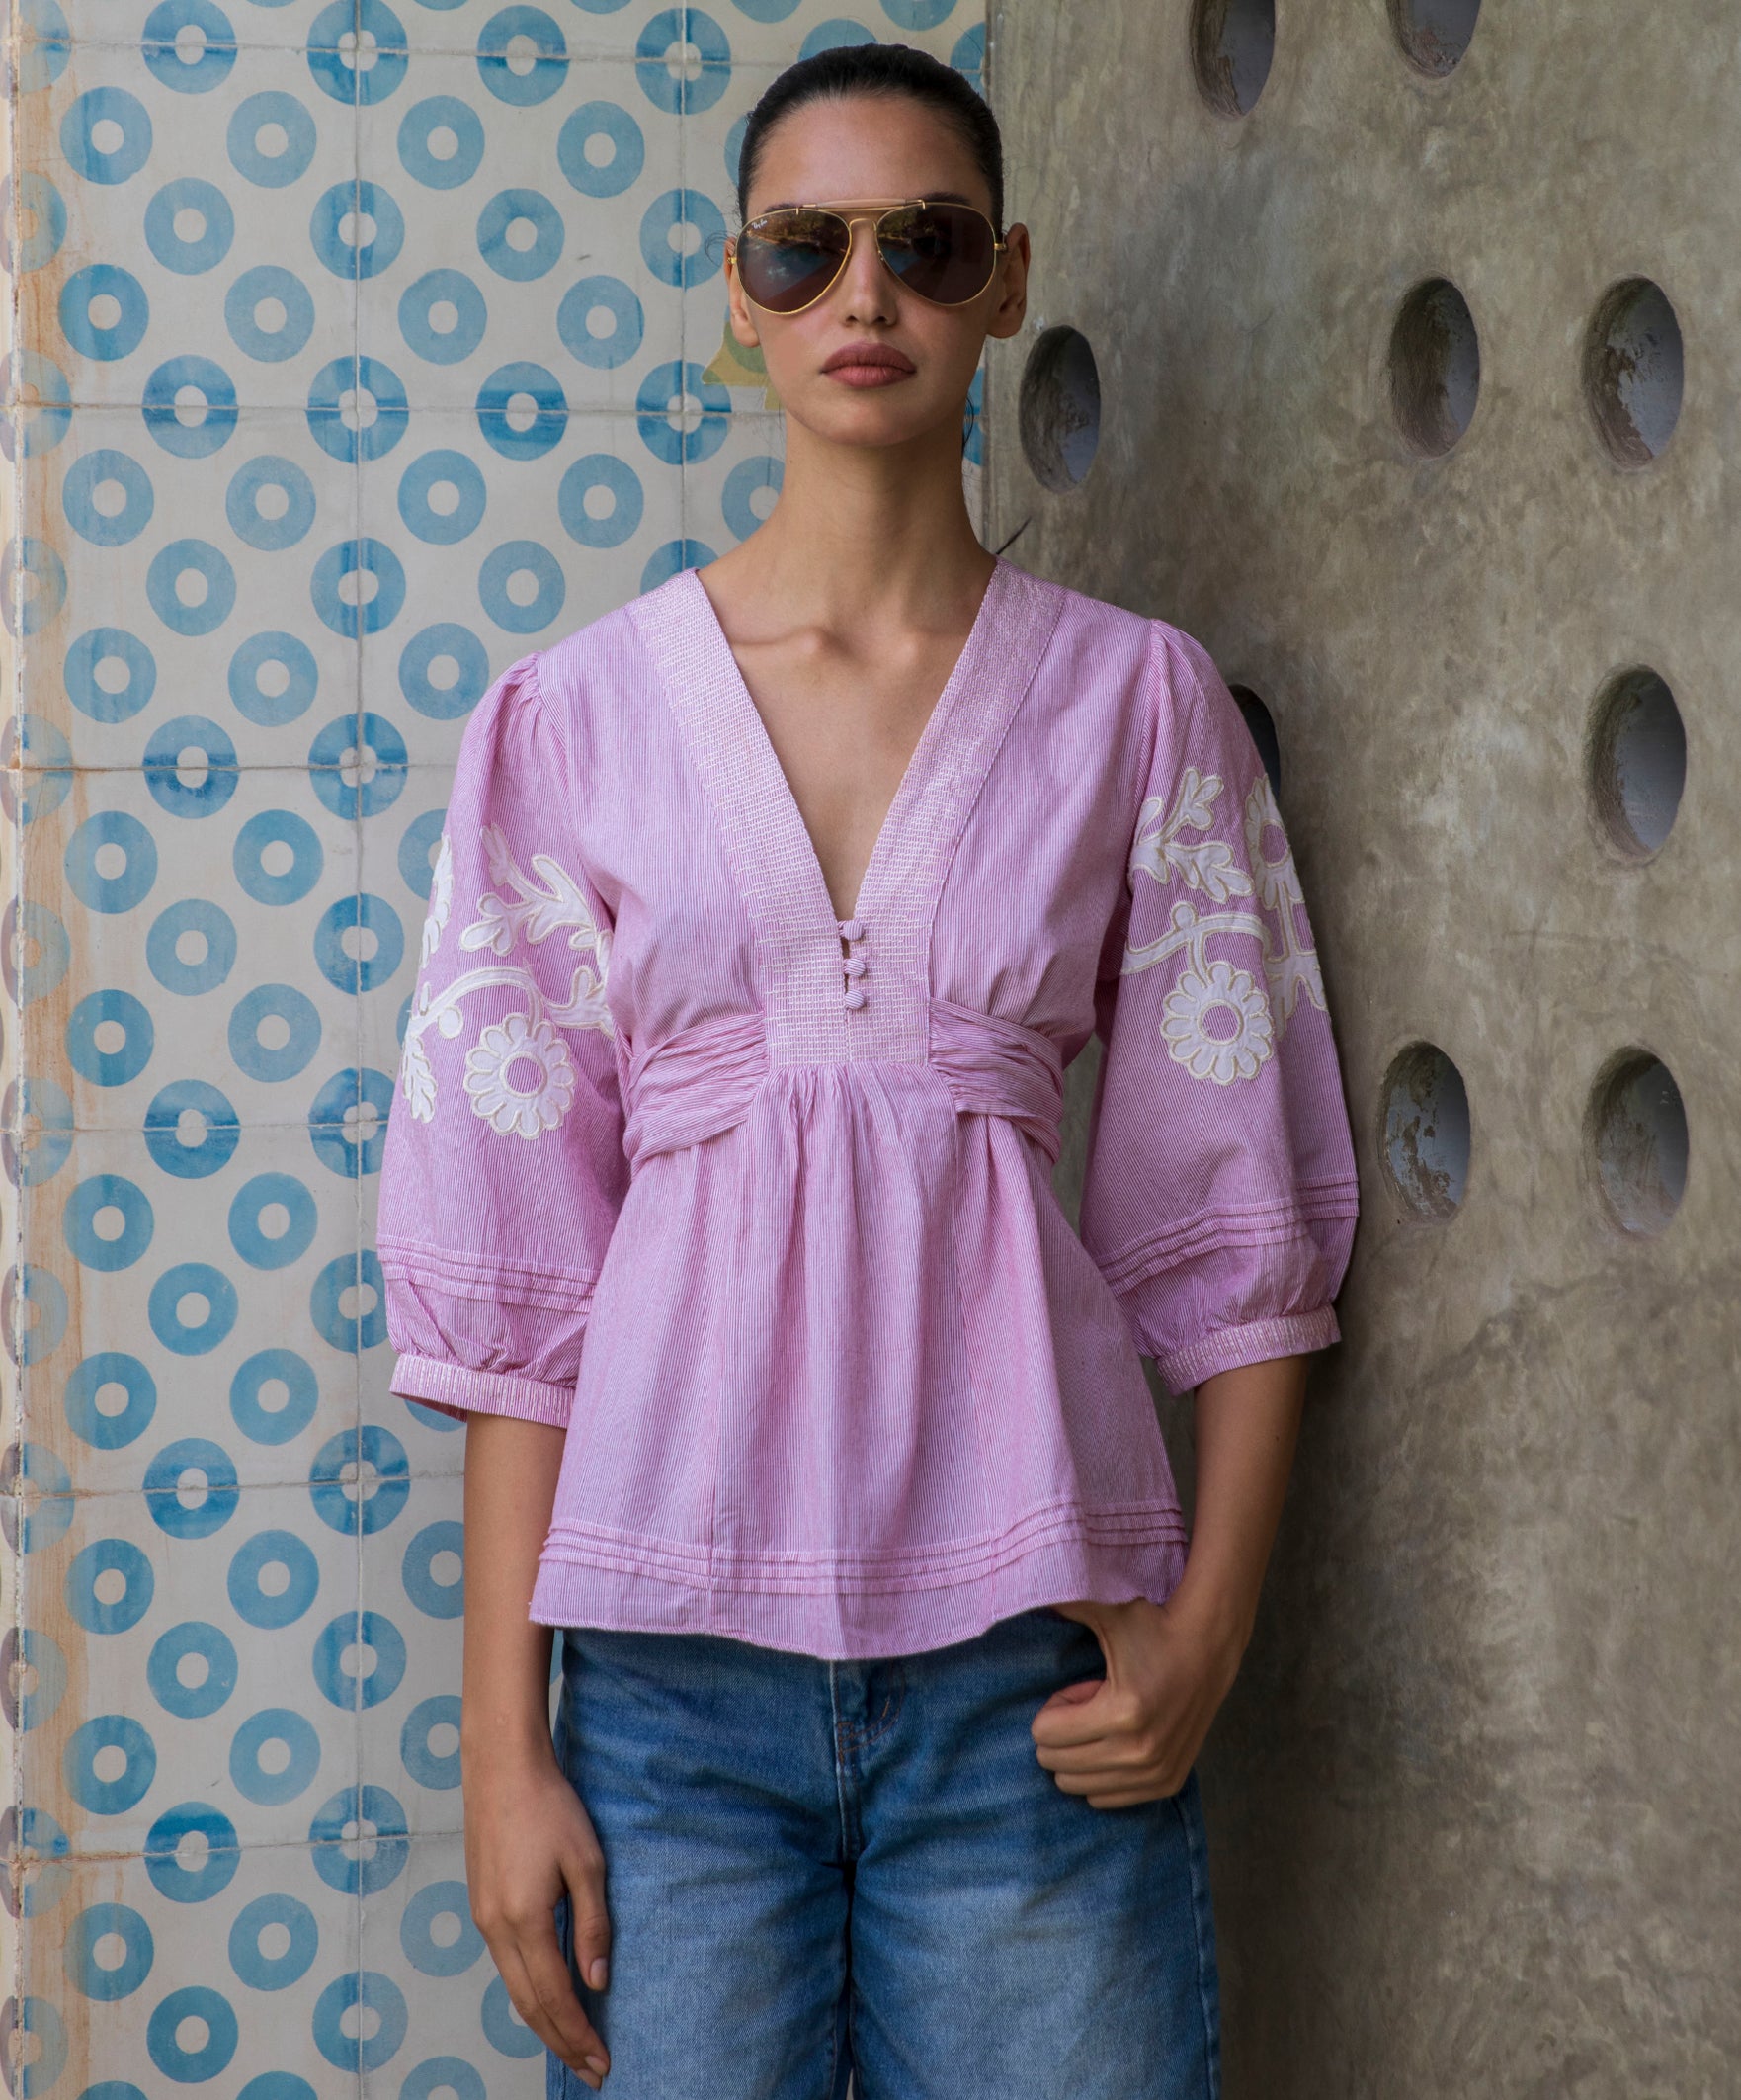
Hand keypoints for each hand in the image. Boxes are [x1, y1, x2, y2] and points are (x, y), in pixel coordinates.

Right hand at [464, 1737, 612, 2087]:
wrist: (501, 1768)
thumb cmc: (550, 1806)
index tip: (602, 2063)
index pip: (555, 1997)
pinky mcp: (482, 1906)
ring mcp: (483, 1919)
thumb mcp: (586, 1862)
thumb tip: (597, 1981)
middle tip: (591, 2072)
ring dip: (543, 2023)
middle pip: (529, 2005)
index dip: (579, 2034)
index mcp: (524, 1921)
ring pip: (513, 1990)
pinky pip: (506, 1967)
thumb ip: (592, 1924)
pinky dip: (528, 1994)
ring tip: (572, 2046)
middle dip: (561, 2043)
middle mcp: (496, 1930)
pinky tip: (546, 2000)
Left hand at [1029, 1591, 1244, 1808]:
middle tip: (1087, 1706)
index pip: (1045, 1734)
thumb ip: (1061, 1607)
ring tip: (1103, 1723)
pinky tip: (1116, 1743)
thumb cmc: (1153, 1628)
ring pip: (1079, 1787)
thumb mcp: (1105, 1615)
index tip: (1077, 1689)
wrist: (1209, 1647)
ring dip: (1080, 1755)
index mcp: (1121, 1711)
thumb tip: (1021, 1591)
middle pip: (1058, 1765)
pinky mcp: (1167, 1782)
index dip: (1054, 1707)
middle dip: (1061, 1734)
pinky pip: (1107, 1800)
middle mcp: (1140, 1750)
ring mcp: (1156, 1771)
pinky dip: (1100, 1775)